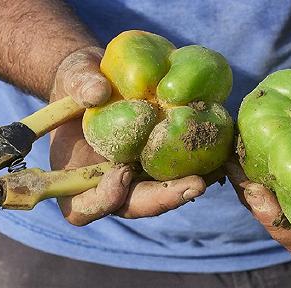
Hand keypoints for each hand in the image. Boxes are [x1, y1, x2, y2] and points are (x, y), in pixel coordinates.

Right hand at [48, 47, 205, 225]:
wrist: (103, 77)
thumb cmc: (79, 80)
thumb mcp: (73, 76)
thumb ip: (79, 83)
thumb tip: (97, 92)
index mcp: (75, 176)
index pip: (83, 208)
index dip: (104, 199)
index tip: (123, 172)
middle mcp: (107, 185)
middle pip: (132, 207)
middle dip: (162, 199)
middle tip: (193, 185)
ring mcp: (135, 178)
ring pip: (159, 196)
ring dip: (185, 189)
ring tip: (212, 174)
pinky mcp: (157, 165)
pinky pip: (175, 174)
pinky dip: (195, 167)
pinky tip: (217, 156)